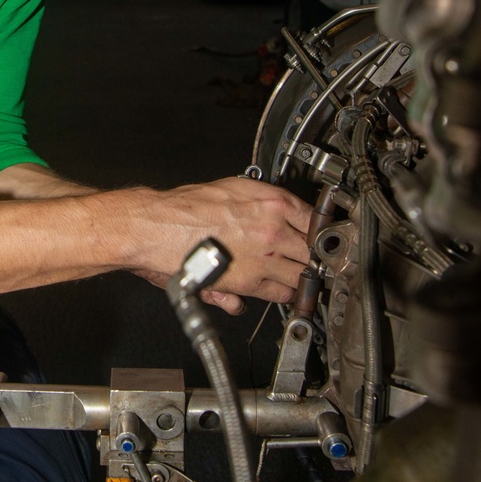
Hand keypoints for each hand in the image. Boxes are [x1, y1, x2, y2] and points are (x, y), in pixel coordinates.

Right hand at [130, 177, 311, 312]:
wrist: (159, 227)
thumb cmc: (186, 207)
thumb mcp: (232, 189)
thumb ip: (260, 203)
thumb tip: (279, 216)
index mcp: (272, 203)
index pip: (315, 219)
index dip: (320, 230)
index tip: (321, 236)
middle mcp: (273, 231)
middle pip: (314, 250)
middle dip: (316, 255)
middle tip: (316, 259)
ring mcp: (264, 259)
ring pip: (303, 274)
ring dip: (303, 276)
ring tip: (301, 276)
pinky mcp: (250, 282)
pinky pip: (281, 293)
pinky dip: (284, 293)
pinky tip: (282, 288)